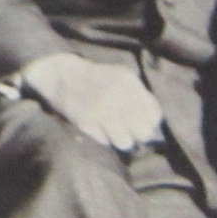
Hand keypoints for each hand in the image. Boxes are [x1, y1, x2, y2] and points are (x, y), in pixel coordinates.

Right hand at [19, 52, 164, 151]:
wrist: (62, 74)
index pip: (153, 115)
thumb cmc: (97, 78)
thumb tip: (154, 121)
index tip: (141, 121)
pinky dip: (102, 136)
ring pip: (125, 142)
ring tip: (112, 131)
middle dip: (137, 134)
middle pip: (143, 132)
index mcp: (129, 83)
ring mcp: (101, 110)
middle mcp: (117, 96)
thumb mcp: (122, 77)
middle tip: (128, 130)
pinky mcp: (85, 121)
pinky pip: (105, 141)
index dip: (149, 122)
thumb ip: (140, 95)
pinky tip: (96, 126)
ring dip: (120, 139)